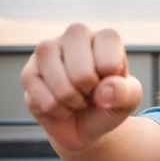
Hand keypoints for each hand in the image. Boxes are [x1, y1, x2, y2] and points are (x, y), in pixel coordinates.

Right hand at [20, 24, 142, 151]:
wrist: (87, 125)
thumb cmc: (110, 103)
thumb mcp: (129, 99)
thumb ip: (125, 92)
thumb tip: (104, 90)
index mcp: (104, 37)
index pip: (109, 46)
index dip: (111, 73)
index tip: (112, 81)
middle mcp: (75, 36)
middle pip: (82, 71)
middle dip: (90, 92)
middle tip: (92, 92)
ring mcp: (49, 50)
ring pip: (58, 82)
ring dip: (71, 101)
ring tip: (78, 99)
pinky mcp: (29, 71)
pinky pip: (39, 95)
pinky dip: (55, 109)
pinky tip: (62, 105)